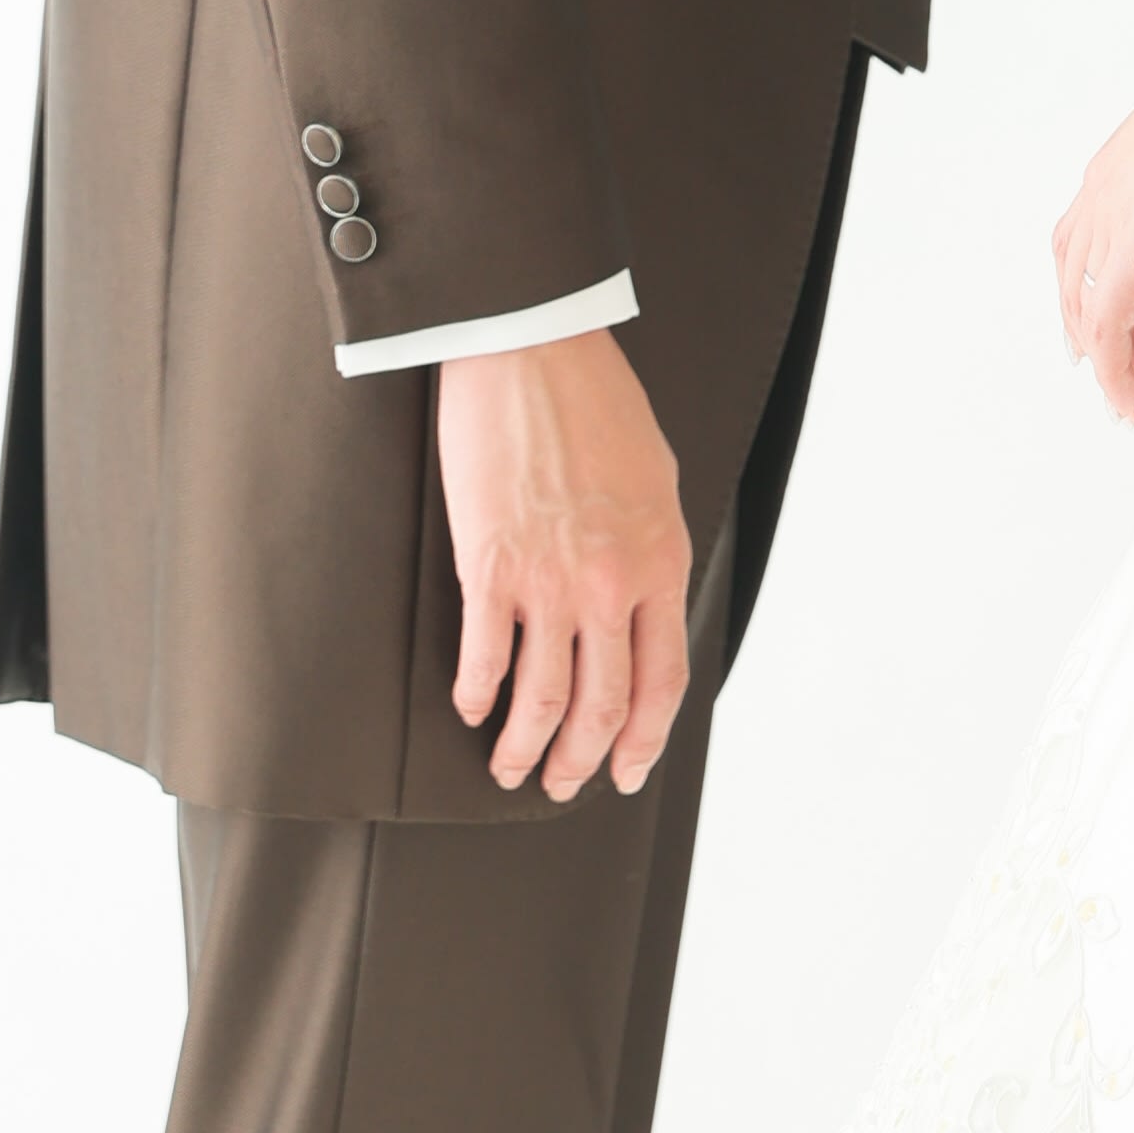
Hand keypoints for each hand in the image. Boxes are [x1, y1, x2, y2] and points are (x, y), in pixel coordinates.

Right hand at [435, 331, 693, 797]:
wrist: (533, 348)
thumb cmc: (596, 401)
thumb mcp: (656, 480)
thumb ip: (652, 550)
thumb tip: (644, 604)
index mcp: (659, 561)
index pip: (661, 683)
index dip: (643, 742)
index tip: (625, 771)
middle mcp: (610, 584)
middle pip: (600, 706)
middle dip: (580, 762)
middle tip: (563, 784)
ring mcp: (548, 580)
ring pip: (541, 700)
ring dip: (523, 748)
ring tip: (510, 767)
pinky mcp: (490, 567)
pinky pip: (484, 658)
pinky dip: (476, 695)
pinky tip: (471, 708)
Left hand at [1052, 0, 1133, 433]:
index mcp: (1129, 165)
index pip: (1106, 253)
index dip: (1127, 305)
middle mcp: (1108, 192)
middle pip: (1089, 291)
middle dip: (1123, 350)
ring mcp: (1113, 219)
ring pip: (1098, 321)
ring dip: (1131, 376)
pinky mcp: (1129, 247)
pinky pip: (1112, 333)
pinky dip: (1127, 375)